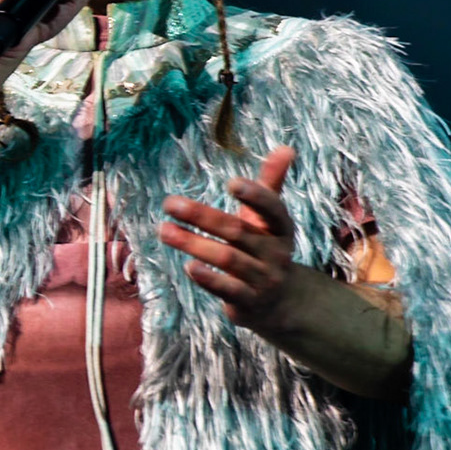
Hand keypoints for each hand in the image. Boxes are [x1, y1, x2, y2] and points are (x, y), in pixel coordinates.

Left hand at [159, 146, 308, 335]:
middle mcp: (275, 253)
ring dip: (194, 244)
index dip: (256, 196)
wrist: (281, 303)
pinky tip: (188, 266)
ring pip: (227, 259)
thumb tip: (286, 147)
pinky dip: (208, 279)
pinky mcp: (247, 302)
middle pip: (237, 231)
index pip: (273, 209)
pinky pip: (227, 289)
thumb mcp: (269, 220)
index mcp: (281, 229)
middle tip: (169, 202)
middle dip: (202, 216)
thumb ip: (270, 185)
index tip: (232, 182)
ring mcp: (262, 279)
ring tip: (164, 230)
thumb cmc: (266, 249)